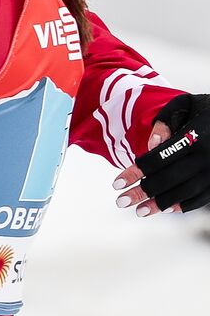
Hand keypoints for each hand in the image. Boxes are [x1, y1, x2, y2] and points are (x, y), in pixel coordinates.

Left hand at [112, 94, 209, 215]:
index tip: (116, 183)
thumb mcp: (186, 105)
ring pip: (185, 192)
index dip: (135, 172)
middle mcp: (207, 156)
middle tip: (120, 201)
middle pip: (169, 178)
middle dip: (142, 191)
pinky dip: (183, 205)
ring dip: (160, 204)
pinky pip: (202, 198)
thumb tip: (152, 144)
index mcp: (195, 135)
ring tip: (139, 210)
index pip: (158, 158)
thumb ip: (165, 120)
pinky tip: (165, 209)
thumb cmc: (207, 112)